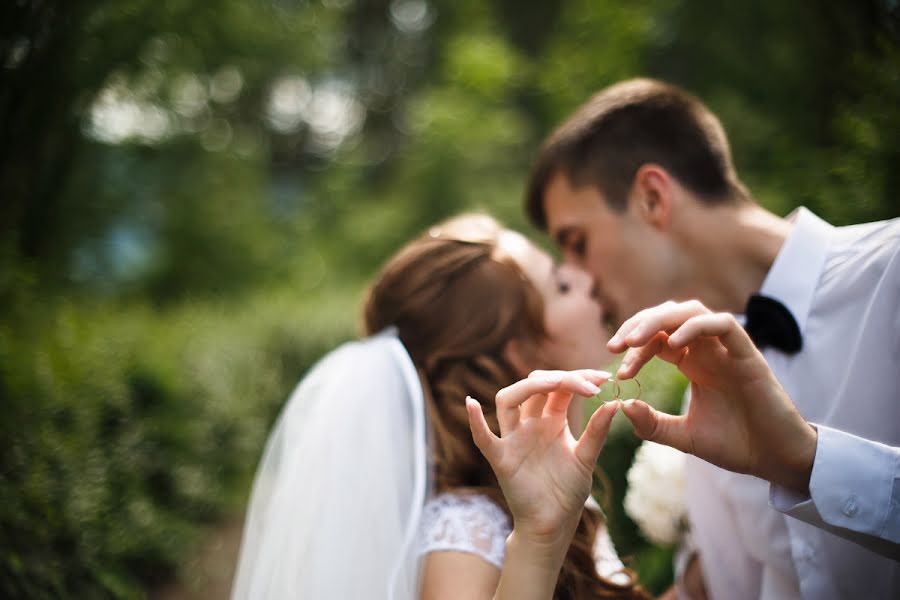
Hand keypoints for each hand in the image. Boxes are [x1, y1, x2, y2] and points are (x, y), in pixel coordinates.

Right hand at [466, 370, 618, 545]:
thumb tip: (615, 403)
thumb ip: (597, 432)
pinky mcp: (502, 460)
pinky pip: (484, 439)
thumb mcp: (586, 458)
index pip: (559, 387)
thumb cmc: (567, 491)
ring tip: (556, 382)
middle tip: (591, 384)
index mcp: (551, 420)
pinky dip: (475, 422)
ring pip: (508, 400)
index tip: (603, 378)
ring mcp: (513, 439)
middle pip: (535, 385)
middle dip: (562, 378)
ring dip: (529, 386)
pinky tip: (471, 403)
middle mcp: (529, 424)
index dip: (579, 378)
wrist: (554, 525)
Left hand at [607, 300, 816, 491]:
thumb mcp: (684, 436)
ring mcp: (728, 349)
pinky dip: (694, 327)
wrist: (775, 459)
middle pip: (669, 316)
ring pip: (691, 311)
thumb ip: (653, 423)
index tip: (616, 371)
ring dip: (658, 319)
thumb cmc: (736, 445)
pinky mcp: (748, 355)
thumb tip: (623, 405)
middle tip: (615, 346)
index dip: (633, 348)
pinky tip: (672, 344)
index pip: (656, 339)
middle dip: (637, 325)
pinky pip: (722, 324)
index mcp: (694, 364)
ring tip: (634, 341)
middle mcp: (709, 351)